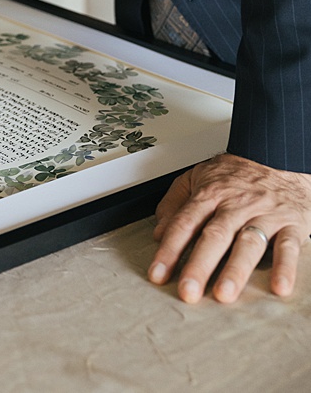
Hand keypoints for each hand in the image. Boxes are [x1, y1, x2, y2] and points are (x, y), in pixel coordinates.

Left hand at [148, 152, 310, 302]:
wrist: (276, 153)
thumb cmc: (236, 172)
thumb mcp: (197, 175)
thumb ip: (175, 202)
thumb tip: (159, 233)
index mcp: (210, 194)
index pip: (185, 223)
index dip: (169, 250)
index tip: (158, 273)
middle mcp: (235, 205)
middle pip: (214, 236)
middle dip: (199, 265)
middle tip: (188, 291)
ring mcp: (264, 214)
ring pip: (248, 243)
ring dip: (236, 270)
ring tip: (224, 293)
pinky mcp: (291, 223)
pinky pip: (288, 246)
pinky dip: (285, 267)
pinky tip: (278, 287)